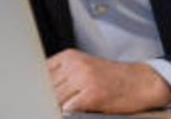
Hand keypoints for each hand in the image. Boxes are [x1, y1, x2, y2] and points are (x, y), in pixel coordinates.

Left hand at [46, 49, 170, 113]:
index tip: (29, 98)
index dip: (34, 89)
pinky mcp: (92, 94)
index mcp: (69, 57)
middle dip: (44, 101)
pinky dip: (67, 113)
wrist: (141, 82)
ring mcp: (83, 78)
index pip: (39, 74)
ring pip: (55, 99)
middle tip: (42, 107)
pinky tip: (73, 111)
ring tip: (68, 107)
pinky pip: (68, 108)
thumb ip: (62, 77)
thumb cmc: (114, 79)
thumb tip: (38, 92)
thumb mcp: (84, 68)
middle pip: (45, 88)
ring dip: (55, 107)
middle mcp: (75, 65)